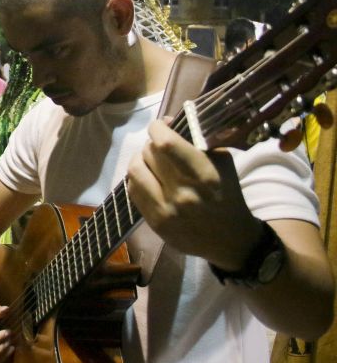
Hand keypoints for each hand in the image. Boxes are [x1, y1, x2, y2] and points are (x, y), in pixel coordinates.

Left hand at [126, 120, 263, 270]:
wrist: (230, 239)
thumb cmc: (227, 194)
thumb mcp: (223, 162)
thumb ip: (198, 140)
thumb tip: (167, 122)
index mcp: (204, 175)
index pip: (166, 143)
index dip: (157, 128)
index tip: (160, 125)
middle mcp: (182, 194)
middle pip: (149, 154)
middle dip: (151, 143)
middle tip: (158, 145)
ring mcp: (166, 210)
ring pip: (135, 170)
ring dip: (140, 158)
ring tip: (149, 159)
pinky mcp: (154, 223)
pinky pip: (133, 190)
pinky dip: (138, 177)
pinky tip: (148, 177)